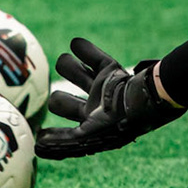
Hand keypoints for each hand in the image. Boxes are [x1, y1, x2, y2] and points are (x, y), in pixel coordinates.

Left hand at [36, 37, 184, 158]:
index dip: (55, 134)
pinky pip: (96, 58)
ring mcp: (105, 89)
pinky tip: (76, 43)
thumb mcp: (88, 138)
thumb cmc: (119, 122)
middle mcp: (98, 110)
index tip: (41, 133)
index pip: (70, 134)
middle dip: (60, 98)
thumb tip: (38, 144)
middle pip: (68, 102)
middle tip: (58, 97)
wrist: (149, 100)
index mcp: (94, 128)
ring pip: (78, 76)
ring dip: (68, 67)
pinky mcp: (113, 71)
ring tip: (63, 60)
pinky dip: (85, 49)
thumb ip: (63, 142)